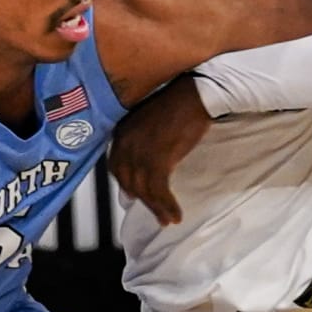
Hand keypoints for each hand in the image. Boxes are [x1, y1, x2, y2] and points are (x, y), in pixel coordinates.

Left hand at [109, 79, 211, 225]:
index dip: (127, 183)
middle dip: (142, 200)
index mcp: (121, 131)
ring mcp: (140, 152)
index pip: (116, 166)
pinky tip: (175, 214)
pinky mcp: (158, 159)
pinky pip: (159, 190)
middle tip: (156, 213)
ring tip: (168, 219)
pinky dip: (166, 205)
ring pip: (144, 189)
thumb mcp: (151, 119)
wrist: (195, 92)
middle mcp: (125, 143)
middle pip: (128, 181)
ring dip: (157, 208)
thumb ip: (142, 137)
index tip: (137, 195)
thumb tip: (147, 160)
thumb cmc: (179, 101)